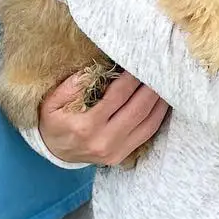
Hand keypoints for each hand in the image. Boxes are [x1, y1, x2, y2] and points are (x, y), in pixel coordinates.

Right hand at [38, 71, 167, 166]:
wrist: (53, 152)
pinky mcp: (122, 156)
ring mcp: (115, 151)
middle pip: (138, 110)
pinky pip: (147, 135)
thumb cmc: (54, 122)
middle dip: (151, 88)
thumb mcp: (52, 102)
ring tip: (166, 83)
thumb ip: (72, 85)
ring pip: (148, 124)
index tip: (139, 62)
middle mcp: (104, 141)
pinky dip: (158, 117)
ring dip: (160, 102)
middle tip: (159, 69)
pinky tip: (162, 102)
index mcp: (86, 126)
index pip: (118, 96)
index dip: (132, 78)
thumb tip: (96, 69)